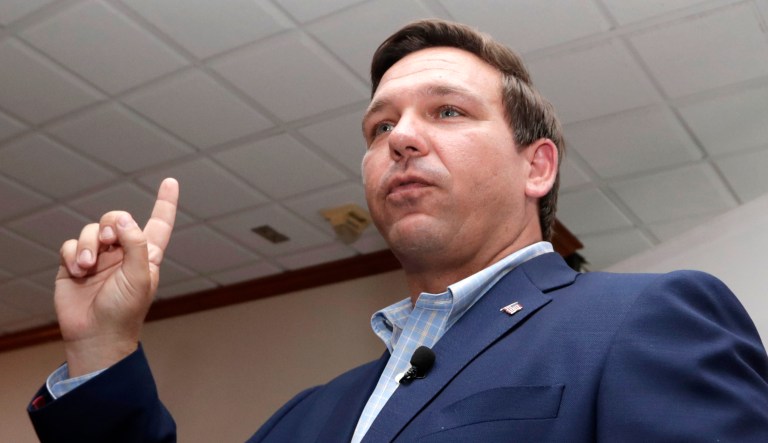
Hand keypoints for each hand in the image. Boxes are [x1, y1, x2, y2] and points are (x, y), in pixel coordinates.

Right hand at [55, 178, 178, 376]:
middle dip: (110, 225)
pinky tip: (77, 271)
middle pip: (117, 219)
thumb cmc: (124, 310)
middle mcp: (123, 252)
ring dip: (89, 244)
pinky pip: (71, 244)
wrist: (95, 335)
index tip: (170, 182)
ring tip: (89, 265)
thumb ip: (135, 244)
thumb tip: (124, 219)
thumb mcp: (139, 276)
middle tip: (108, 242)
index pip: (159, 223)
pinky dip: (73, 254)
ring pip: (91, 230)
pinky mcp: (76, 265)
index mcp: (146, 255)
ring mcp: (99, 258)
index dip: (165, 203)